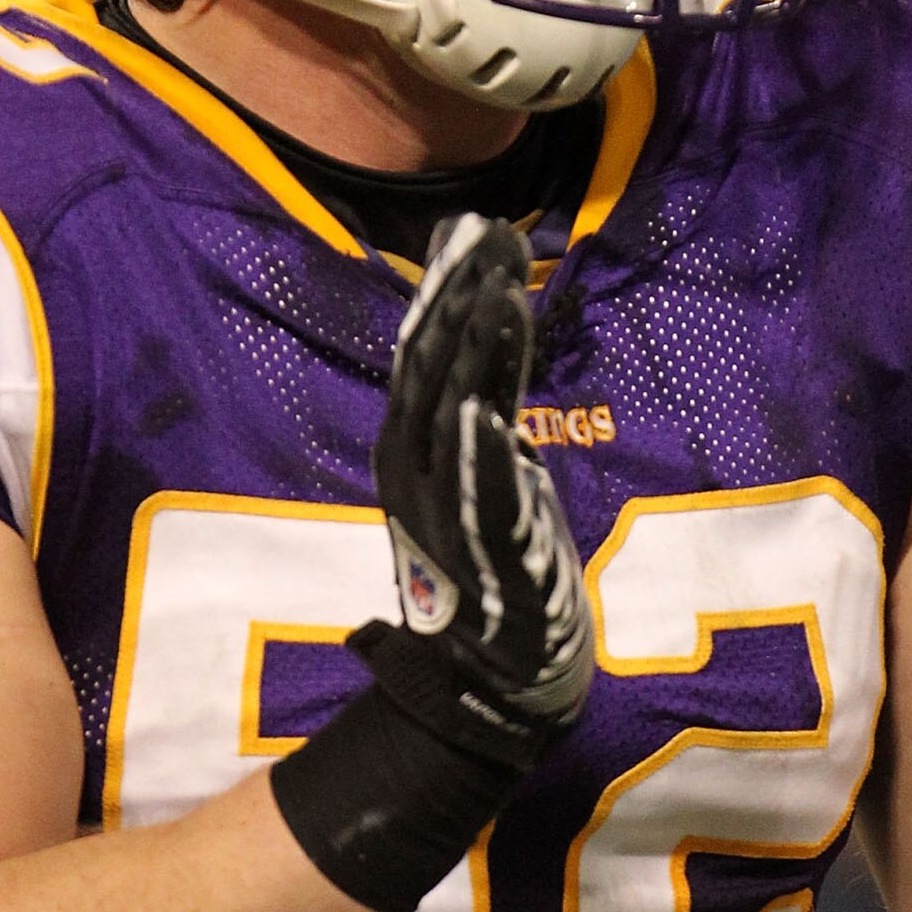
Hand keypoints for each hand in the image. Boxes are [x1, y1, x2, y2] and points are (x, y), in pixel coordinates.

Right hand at [351, 214, 592, 767]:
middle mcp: (413, 476)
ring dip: (476, 358)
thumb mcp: (488, 470)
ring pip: (453, 420)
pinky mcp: (482, 556)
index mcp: (410, 451)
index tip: (474, 234)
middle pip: (432, 374)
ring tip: (499, 297)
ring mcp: (442, 516)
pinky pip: (479, 496)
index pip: (422, 356)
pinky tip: (491, 411)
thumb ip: (485, 408)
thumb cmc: (501, 568)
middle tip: (490, 242)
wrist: (498, 678)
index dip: (445, 293)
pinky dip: (482, 454)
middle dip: (461, 303)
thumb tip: (491, 338)